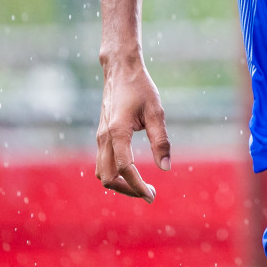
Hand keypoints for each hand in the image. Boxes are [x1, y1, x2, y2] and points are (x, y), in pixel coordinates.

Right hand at [95, 61, 170, 203]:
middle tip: (149, 192)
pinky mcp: (101, 135)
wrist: (120, 70)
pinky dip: (114, 173)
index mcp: (117, 132)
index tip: (152, 195)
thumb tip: (165, 168)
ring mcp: (100, 137)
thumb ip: (161, 141)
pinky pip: (102, 163)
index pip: (124, 169)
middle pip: (108, 177)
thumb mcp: (156, 112)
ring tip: (141, 185)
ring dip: (120, 184)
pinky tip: (131, 172)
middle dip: (127, 190)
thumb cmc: (140, 88)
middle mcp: (104, 137)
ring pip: (102, 172)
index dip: (137, 186)